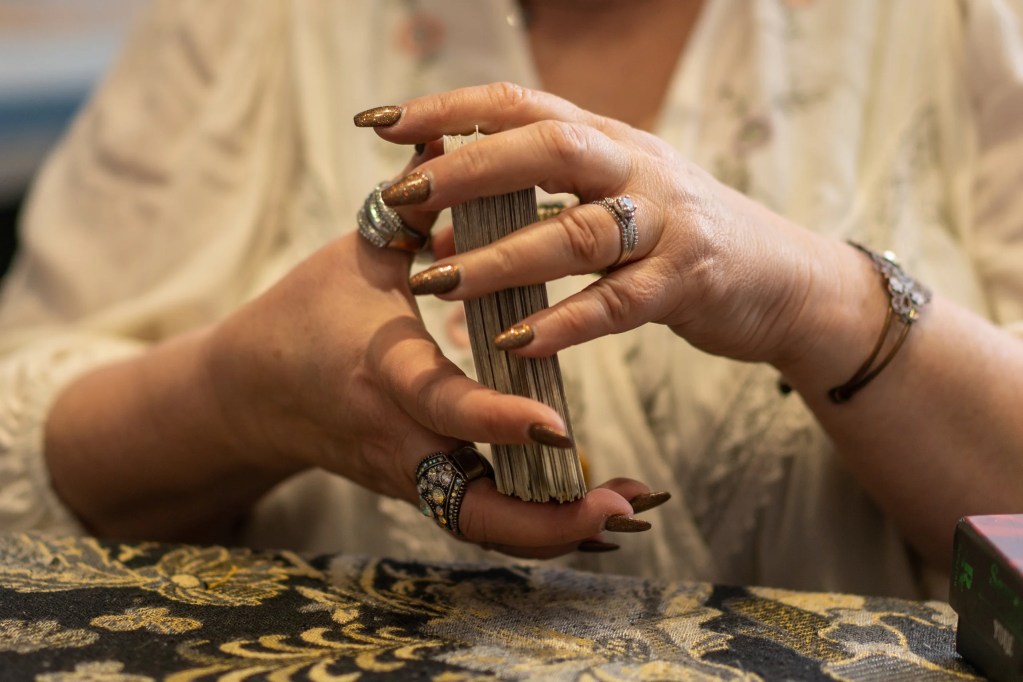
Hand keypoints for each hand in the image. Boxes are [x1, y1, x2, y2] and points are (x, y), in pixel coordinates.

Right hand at [201, 155, 658, 557]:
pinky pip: (479, 517)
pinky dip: (534, 523)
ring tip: (623, 512)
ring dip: (554, 530)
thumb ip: (411, 207)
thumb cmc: (305, 312)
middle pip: (473, 506)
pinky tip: (587, 510)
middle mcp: (393, 437)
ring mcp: (404, 474)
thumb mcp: (357, 255)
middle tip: (624, 505)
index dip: (495, 420)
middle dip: (550, 518)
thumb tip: (454, 140)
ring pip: (482, 526)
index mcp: (377, 370)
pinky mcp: (414, 487)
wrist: (252, 393)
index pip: (439, 404)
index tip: (558, 425)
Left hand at [361, 83, 841, 369]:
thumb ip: (537, 202)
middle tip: (399, 200)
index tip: (379, 124)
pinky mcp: (689, 283)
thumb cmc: (678, 238)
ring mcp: (667, 224)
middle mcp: (637, 167)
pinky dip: (564, 322)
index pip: (520, 103)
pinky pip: (619, 302)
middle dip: (467, 171)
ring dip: (499, 256)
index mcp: (609, 140)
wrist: (785, 277)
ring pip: (577, 231)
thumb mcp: (613, 198)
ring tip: (434, 282)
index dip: (448, 108)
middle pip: (547, 149)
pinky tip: (515, 342)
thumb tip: (440, 227)